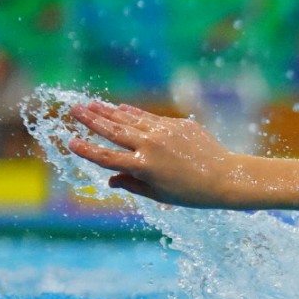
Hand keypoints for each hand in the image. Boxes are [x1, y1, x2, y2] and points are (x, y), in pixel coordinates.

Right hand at [67, 101, 237, 206]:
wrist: (227, 178)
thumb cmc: (192, 193)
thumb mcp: (159, 195)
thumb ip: (132, 185)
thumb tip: (110, 179)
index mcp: (143, 167)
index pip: (106, 157)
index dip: (87, 150)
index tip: (71, 142)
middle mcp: (151, 146)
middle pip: (113, 131)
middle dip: (91, 119)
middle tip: (74, 109)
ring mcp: (165, 132)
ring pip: (130, 119)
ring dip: (109, 111)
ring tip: (92, 104)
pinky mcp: (178, 125)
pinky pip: (151, 118)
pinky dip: (135, 114)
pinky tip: (122, 108)